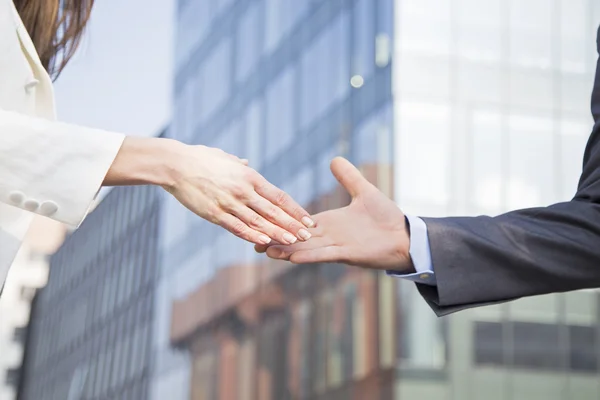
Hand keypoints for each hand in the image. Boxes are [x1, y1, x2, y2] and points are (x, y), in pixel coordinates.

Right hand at [165, 143, 313, 244]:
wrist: (174, 164)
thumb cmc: (199, 158)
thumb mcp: (223, 157)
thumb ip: (237, 164)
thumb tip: (246, 163)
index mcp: (249, 176)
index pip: (278, 196)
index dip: (295, 209)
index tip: (308, 219)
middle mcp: (243, 190)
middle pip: (273, 210)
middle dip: (292, 224)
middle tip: (308, 235)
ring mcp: (229, 203)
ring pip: (259, 221)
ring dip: (277, 232)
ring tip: (293, 242)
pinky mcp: (214, 213)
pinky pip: (237, 227)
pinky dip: (252, 235)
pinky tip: (265, 242)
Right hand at [255, 157, 412, 271]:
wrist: (405, 236)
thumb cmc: (386, 217)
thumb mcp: (364, 191)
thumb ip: (348, 177)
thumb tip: (334, 159)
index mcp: (329, 222)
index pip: (299, 221)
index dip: (281, 220)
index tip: (261, 219)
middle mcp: (329, 236)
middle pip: (296, 237)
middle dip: (276, 238)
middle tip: (252, 240)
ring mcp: (336, 246)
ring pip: (305, 248)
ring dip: (285, 249)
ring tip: (264, 249)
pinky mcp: (346, 254)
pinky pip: (323, 254)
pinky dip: (308, 255)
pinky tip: (291, 256)